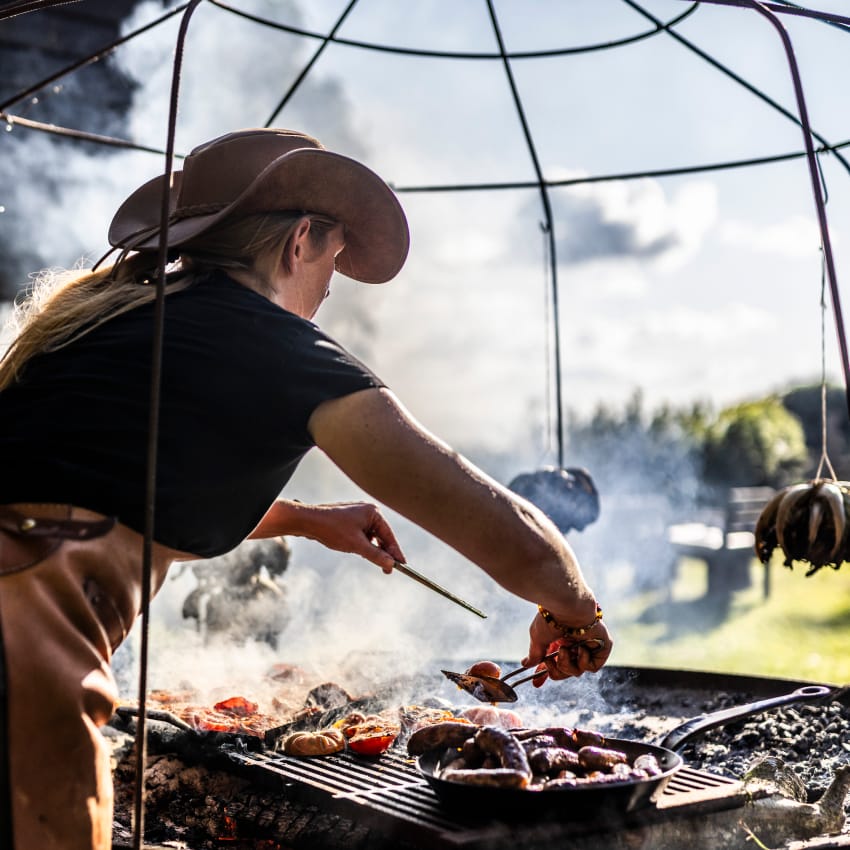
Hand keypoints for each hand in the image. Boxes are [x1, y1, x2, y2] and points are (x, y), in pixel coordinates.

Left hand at [251, 499, 404, 571]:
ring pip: (371, 537)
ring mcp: (358, 515)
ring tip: (373, 562)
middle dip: (383, 552)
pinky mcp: (349, 521)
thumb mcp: (356, 545)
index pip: (389, 535)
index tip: (402, 565)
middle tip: (388, 569)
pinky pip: (361, 535)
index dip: (395, 552)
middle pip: (381, 536)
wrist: (307, 521)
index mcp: (373, 512)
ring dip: (371, 549)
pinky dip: (362, 545)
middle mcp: (367, 511)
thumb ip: (375, 555)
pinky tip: (357, 552)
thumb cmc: (332, 529)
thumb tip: (391, 564)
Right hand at [523, 609, 611, 684]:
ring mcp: (588, 646)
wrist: (568, 607)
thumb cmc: (552, 619)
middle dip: (556, 670)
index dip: (547, 672)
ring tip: (564, 649)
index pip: (554, 662)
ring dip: (567, 664)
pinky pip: (592, 667)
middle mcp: (574, 644)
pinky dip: (584, 661)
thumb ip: (535, 654)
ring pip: (577, 671)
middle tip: (549, 661)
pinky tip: (580, 647)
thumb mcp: (538, 638)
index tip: (536, 683)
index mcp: (560, 640)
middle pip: (565, 671)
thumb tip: (526, 664)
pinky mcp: (602, 648)